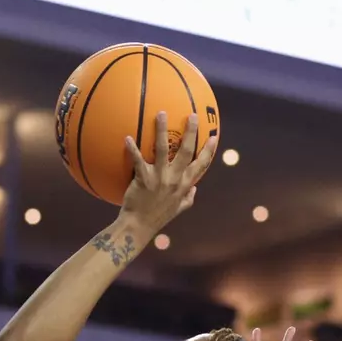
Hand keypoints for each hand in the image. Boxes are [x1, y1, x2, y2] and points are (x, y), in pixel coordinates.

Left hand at [119, 111, 214, 234]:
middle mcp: (175, 179)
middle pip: (187, 151)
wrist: (139, 226)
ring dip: (162, 130)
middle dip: (192, 132)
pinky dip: (132, 148)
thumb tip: (195, 188)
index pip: (201, 165)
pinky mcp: (143, 179)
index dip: (209, 151)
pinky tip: (127, 137)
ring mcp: (159, 178)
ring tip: (161, 113)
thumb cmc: (158, 217)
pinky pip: (138, 160)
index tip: (214, 137)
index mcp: (185, 185)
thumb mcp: (178, 210)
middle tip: (193, 116)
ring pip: (164, 149)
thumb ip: (188, 198)